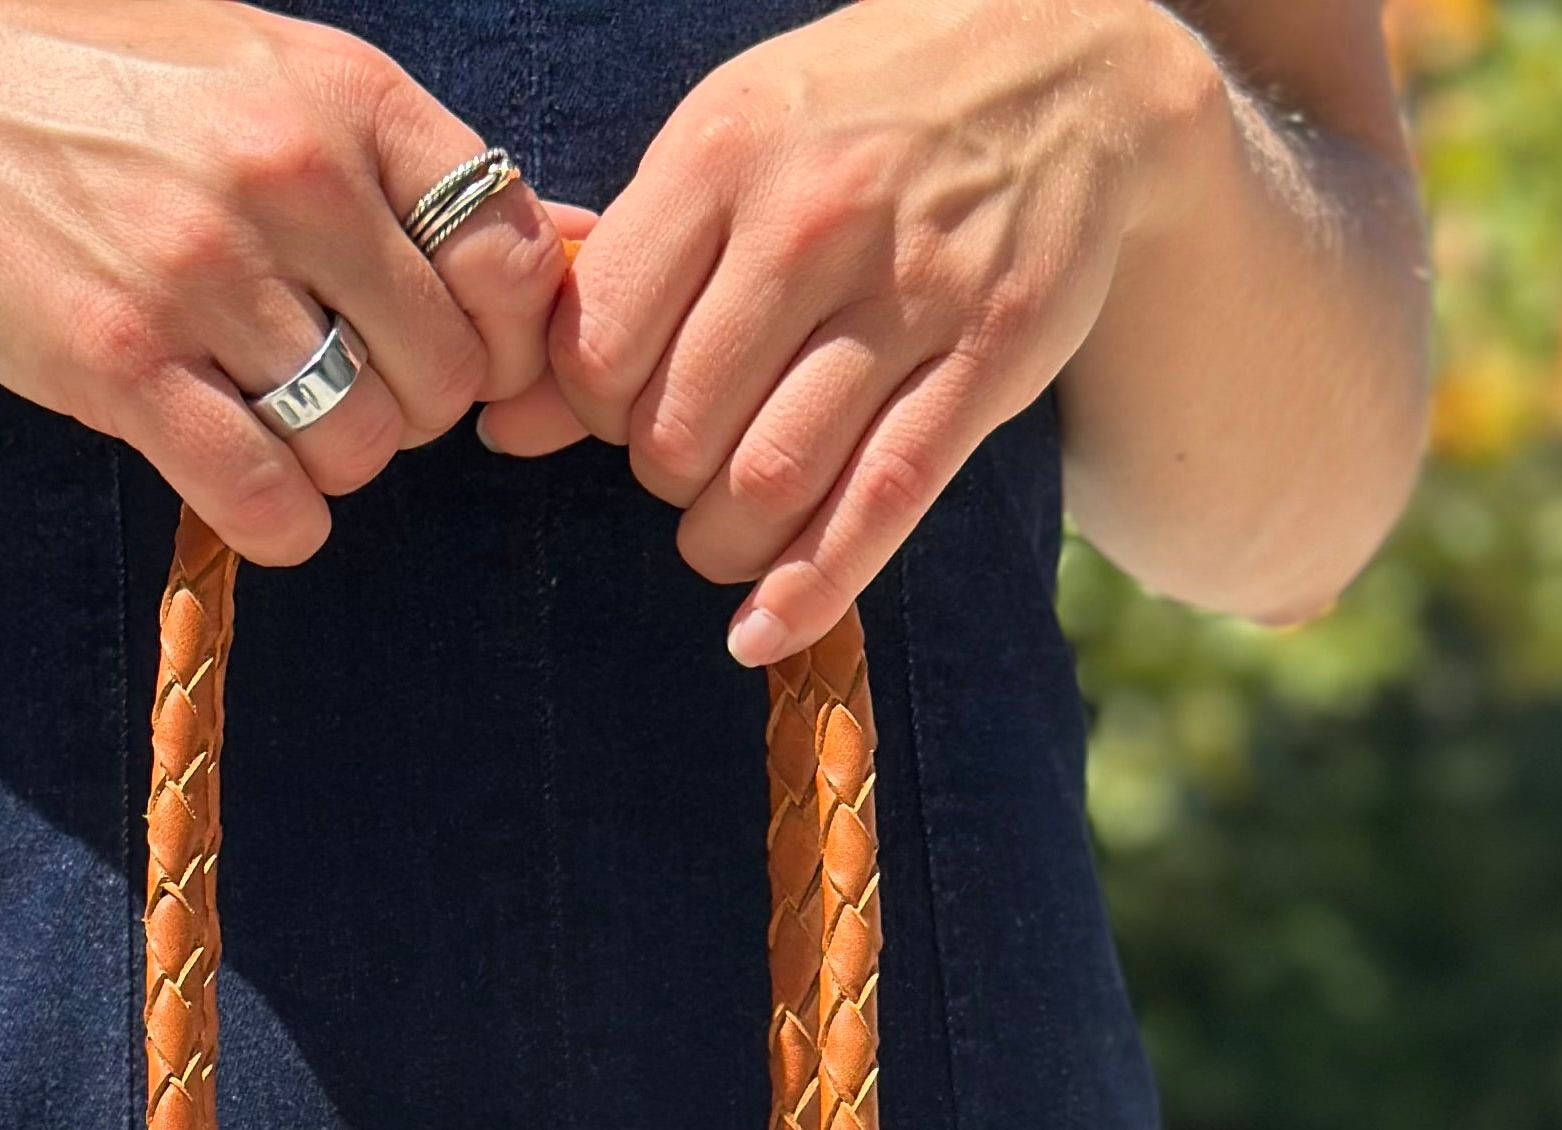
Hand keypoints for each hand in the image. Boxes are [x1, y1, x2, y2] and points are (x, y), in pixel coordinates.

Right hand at [0, 0, 568, 561]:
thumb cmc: (113, 91)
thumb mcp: (274, 76)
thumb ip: (413, 163)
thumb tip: (574, 241)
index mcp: (343, 95)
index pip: (507, 256)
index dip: (502, 336)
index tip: (449, 348)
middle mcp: (286, 173)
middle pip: (447, 374)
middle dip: (416, 409)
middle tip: (347, 388)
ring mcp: (203, 271)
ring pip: (366, 445)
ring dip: (338, 462)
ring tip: (277, 416)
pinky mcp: (125, 364)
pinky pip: (273, 500)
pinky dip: (285, 521)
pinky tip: (255, 486)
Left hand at [481, 0, 1222, 655]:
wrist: (1057, 65)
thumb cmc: (857, 117)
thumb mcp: (725, 150)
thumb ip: (619, 277)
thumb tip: (504, 424)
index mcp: (723, 154)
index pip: (602, 347)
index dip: (591, 413)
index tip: (622, 409)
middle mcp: (812, 219)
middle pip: (679, 430)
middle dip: (662, 481)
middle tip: (686, 467)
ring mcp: (909, 292)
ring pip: (768, 482)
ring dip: (724, 544)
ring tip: (726, 529)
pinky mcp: (987, 358)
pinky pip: (878, 506)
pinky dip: (806, 593)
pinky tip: (758, 632)